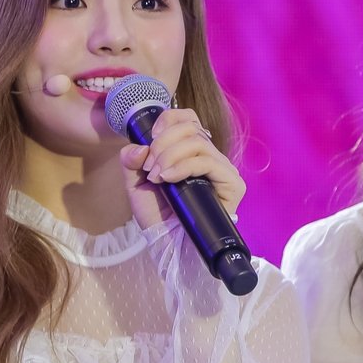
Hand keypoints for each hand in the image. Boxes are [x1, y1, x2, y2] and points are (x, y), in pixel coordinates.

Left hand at [117, 105, 244, 229]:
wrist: (168, 244)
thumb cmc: (157, 215)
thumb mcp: (135, 183)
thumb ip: (131, 160)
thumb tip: (140, 146)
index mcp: (190, 152)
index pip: (188, 118)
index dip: (169, 120)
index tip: (151, 137)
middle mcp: (209, 157)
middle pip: (190, 128)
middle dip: (163, 143)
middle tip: (150, 168)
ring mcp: (222, 169)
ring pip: (198, 142)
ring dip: (170, 155)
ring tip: (158, 177)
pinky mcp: (232, 184)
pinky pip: (208, 161)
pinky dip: (184, 166)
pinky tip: (169, 178)